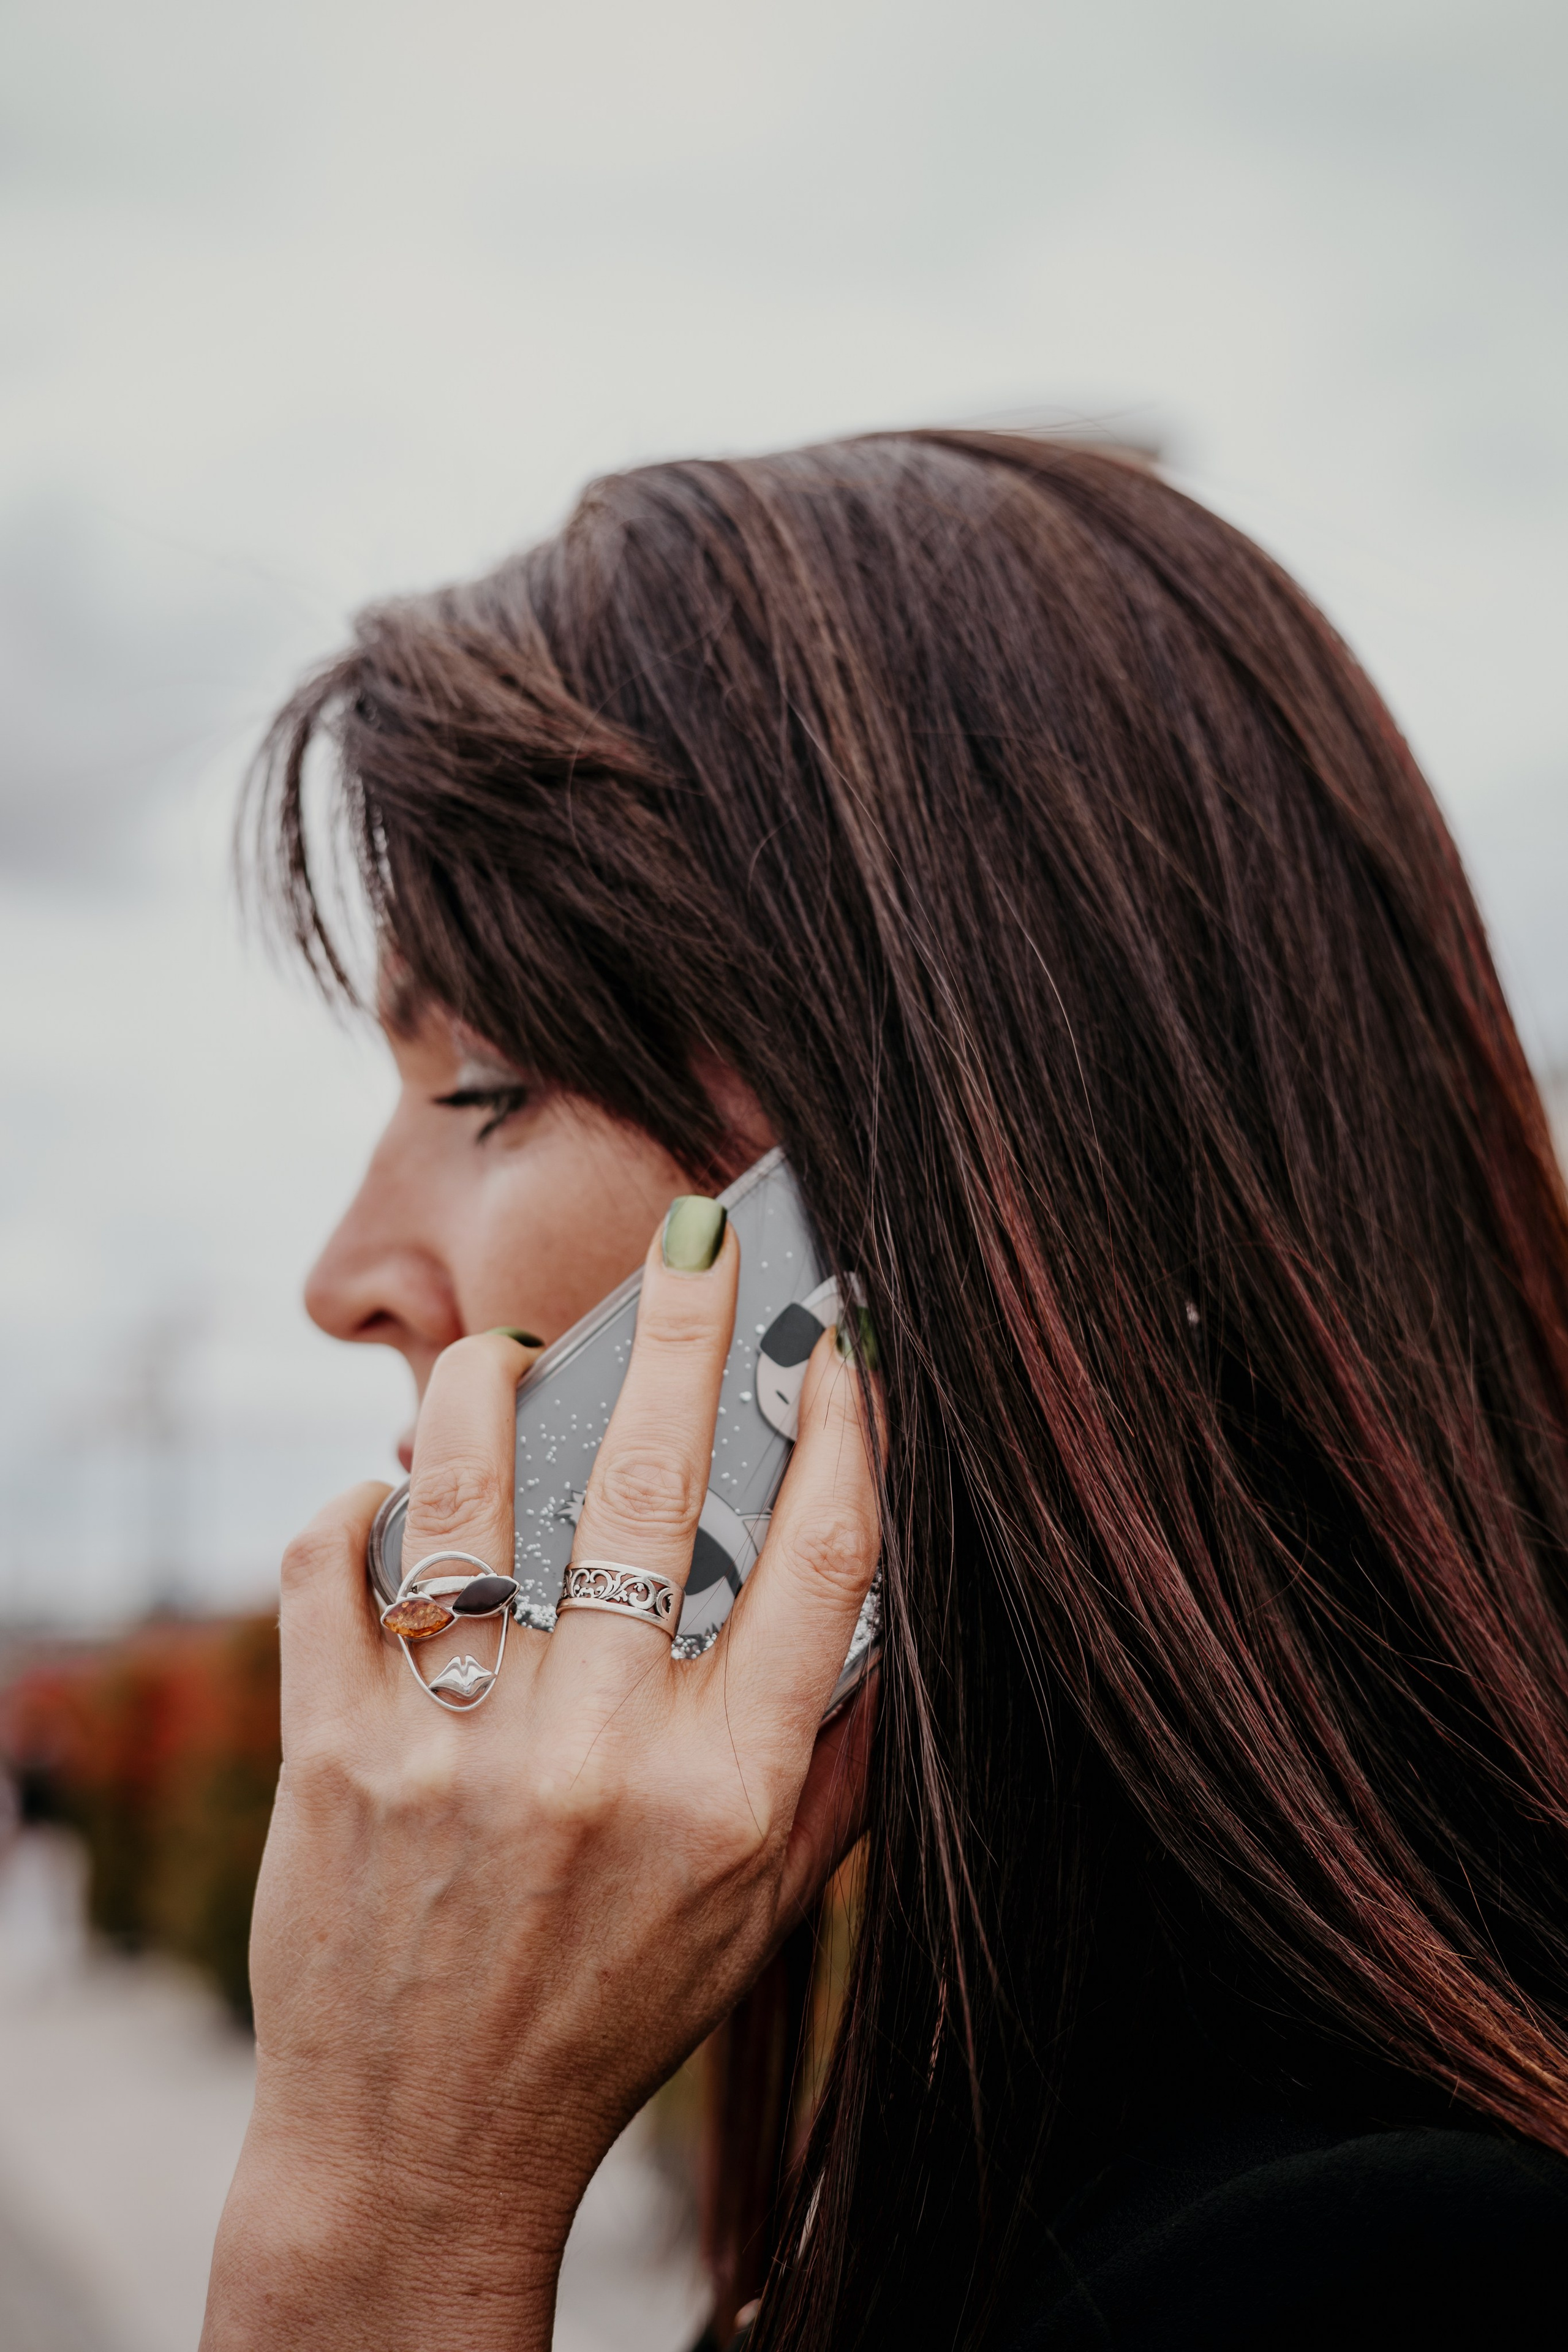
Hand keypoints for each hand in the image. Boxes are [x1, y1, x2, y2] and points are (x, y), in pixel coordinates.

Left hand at [202, 1212, 878, 2350]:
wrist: (427, 2140)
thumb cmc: (616, 2005)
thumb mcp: (770, 1906)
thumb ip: (835, 1755)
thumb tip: (879, 1593)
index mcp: (731, 1790)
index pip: (824, 1561)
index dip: (848, 1424)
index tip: (845, 1333)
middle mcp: (604, 1758)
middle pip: (657, 1491)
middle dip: (686, 1331)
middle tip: (699, 1232)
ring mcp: (461, 1754)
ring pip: (473, 1500)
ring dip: (488, 1392)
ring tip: (505, 1347)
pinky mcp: (336, 1761)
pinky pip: (335, 1573)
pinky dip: (356, 1508)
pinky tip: (391, 1493)